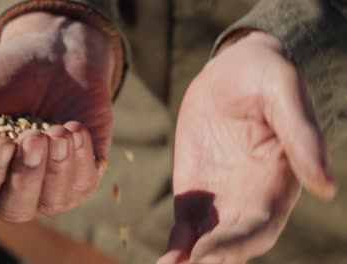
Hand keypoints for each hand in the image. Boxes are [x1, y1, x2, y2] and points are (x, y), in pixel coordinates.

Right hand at [0, 13, 113, 221]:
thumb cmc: (5, 72)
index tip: (3, 142)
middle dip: (25, 174)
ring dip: (55, 166)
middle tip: (33, 137)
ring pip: (51, 202)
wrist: (57, 51)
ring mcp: (51, 183)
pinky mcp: (83, 172)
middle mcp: (15, 184)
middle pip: (15, 209)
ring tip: (58, 130)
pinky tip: (75, 127)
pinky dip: (80, 158)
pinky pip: (82, 185)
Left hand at [158, 32, 337, 262]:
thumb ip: (302, 136)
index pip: (261, 225)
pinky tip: (165, 262)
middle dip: (211, 259)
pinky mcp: (196, 193)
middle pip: (233, 243)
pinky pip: (186, 227)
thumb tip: (326, 187)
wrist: (233, 72)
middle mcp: (250, 200)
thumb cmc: (266, 78)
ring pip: (207, 243)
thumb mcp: (284, 94)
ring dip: (190, 262)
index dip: (237, 243)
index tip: (208, 254)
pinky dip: (177, 248)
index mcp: (277, 182)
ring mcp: (221, 200)